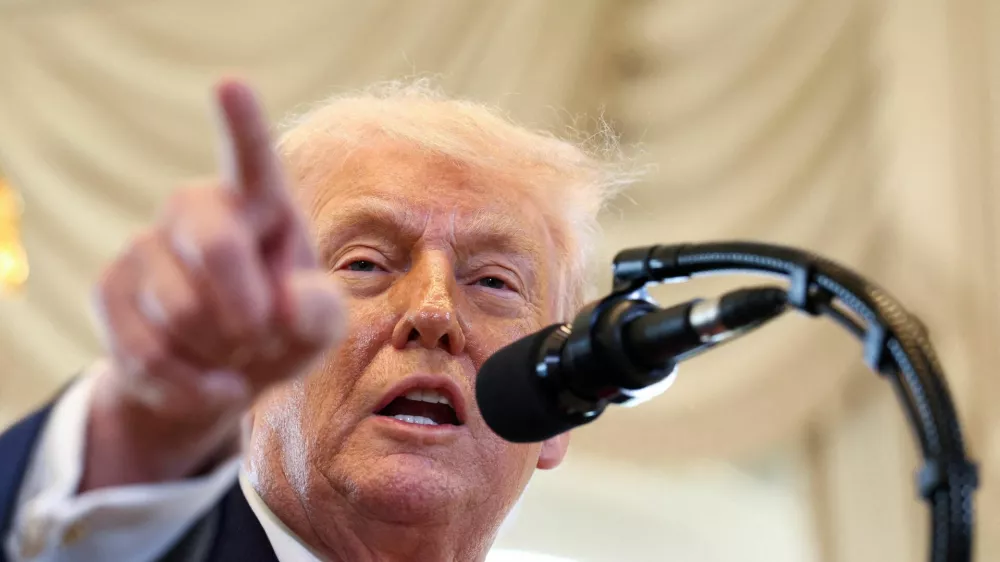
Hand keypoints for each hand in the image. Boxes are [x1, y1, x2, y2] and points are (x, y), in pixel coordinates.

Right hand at [83, 80, 344, 489]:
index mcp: (260, 203)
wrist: (218, 376)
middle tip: (260, 334)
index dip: (241, 124)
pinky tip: (212, 383)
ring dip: (220, 352)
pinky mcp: (109, 290)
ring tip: (233, 352)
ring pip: (181, 311)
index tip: (231, 85)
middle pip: (215, 243)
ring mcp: (145, 245)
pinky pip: (148, 351)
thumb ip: (322, 313)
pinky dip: (192, 385)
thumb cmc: (281, 332)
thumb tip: (287, 305)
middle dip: (246, 306)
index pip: (252, 159)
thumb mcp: (318, 327)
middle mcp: (198, 209)